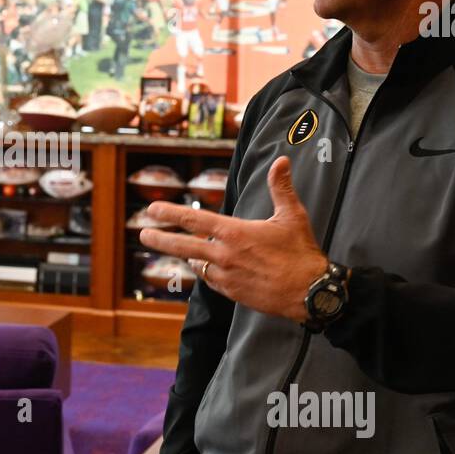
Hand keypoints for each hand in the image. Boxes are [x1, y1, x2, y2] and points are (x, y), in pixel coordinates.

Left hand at [138, 156, 327, 322]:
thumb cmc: (301, 252)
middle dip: (160, 239)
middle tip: (143, 233)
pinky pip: (211, 280)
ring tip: (182, 251)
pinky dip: (206, 272)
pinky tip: (206, 267)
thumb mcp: (292, 215)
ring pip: (197, 264)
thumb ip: (281, 187)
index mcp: (235, 233)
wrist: (310, 293)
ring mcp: (226, 276)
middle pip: (183, 246)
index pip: (194, 220)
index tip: (151, 209)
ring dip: (189, 256)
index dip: (170, 213)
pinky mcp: (233, 293)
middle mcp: (225, 255)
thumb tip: (281, 160)